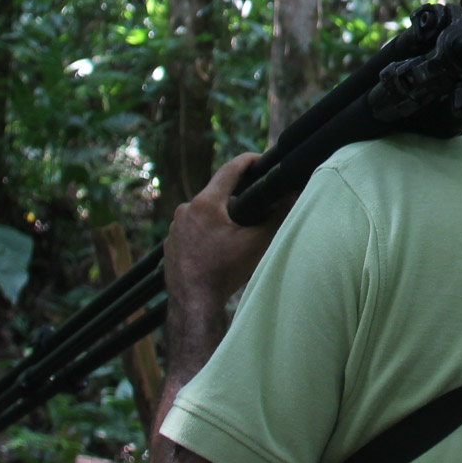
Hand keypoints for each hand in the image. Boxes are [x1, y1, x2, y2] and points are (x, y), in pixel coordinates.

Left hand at [163, 154, 284, 312]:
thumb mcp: (256, 242)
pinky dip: (207, 232)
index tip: (259, 159)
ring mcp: (174, 227)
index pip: (229, 171)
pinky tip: (218, 249)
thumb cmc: (224, 271)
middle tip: (255, 207)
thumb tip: (291, 198)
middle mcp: (185, 210)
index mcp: (205, 203)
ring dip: (220, 217)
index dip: (247, 161)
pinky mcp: (170, 244)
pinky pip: (192, 229)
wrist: (193, 303)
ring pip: (204, 213)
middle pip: (217, 194)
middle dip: (236, 198)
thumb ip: (276, 216)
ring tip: (236, 235)